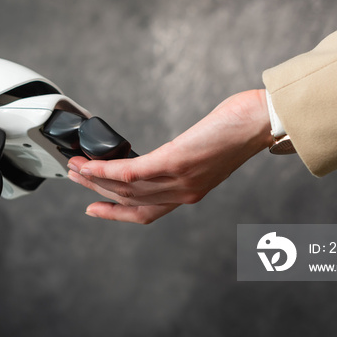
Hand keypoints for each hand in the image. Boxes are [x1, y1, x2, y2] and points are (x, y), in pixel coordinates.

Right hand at [67, 90, 272, 223]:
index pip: (145, 213)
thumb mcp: (205, 151)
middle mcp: (182, 192)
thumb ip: (182, 159)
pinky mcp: (174, 161)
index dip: (115, 215)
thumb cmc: (237, 129)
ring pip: (124, 190)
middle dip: (96, 192)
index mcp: (189, 191)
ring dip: (93, 179)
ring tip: (74, 167)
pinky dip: (105, 170)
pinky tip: (90, 163)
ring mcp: (178, 179)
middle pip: (129, 201)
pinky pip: (130, 172)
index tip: (92, 208)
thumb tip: (163, 152)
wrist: (261, 121)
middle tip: (74, 177)